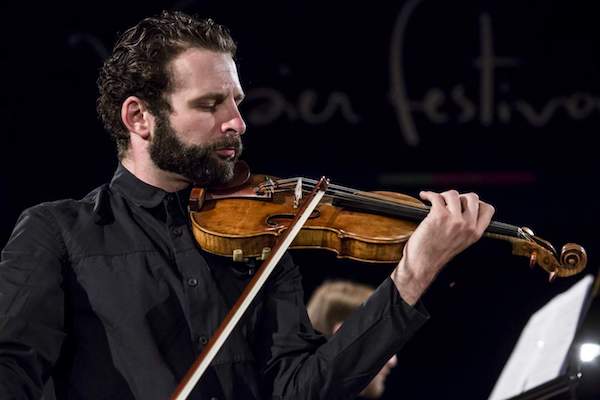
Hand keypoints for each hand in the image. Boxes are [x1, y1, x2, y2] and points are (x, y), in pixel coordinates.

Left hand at [391, 190, 494, 304]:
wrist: (423, 263)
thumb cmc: (436, 255)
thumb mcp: (460, 243)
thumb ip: (465, 228)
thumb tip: (462, 209)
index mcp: (475, 233)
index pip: (488, 210)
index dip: (477, 202)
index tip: (466, 202)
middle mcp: (468, 226)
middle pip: (472, 197)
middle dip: (460, 196)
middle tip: (449, 201)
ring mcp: (455, 220)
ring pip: (453, 194)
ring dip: (443, 195)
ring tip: (436, 200)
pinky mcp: (439, 216)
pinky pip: (436, 196)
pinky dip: (428, 194)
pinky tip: (424, 196)